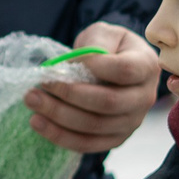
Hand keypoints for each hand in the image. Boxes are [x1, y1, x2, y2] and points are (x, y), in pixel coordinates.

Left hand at [26, 23, 162, 153]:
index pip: (124, 70)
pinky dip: (60, 136)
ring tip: (32, 101)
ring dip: (59, 116)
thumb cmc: (108, 47)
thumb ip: (96, 42)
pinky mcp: (116, 139)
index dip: (94, 66)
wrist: (113, 67)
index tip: (65, 62)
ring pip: (95, 126)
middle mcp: (145, 98)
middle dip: (69, 94)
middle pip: (108, 103)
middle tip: (40, 83)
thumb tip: (79, 62)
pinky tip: (38, 123)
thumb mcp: (104, 34)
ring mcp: (132, 122)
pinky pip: (88, 144)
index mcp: (146, 67)